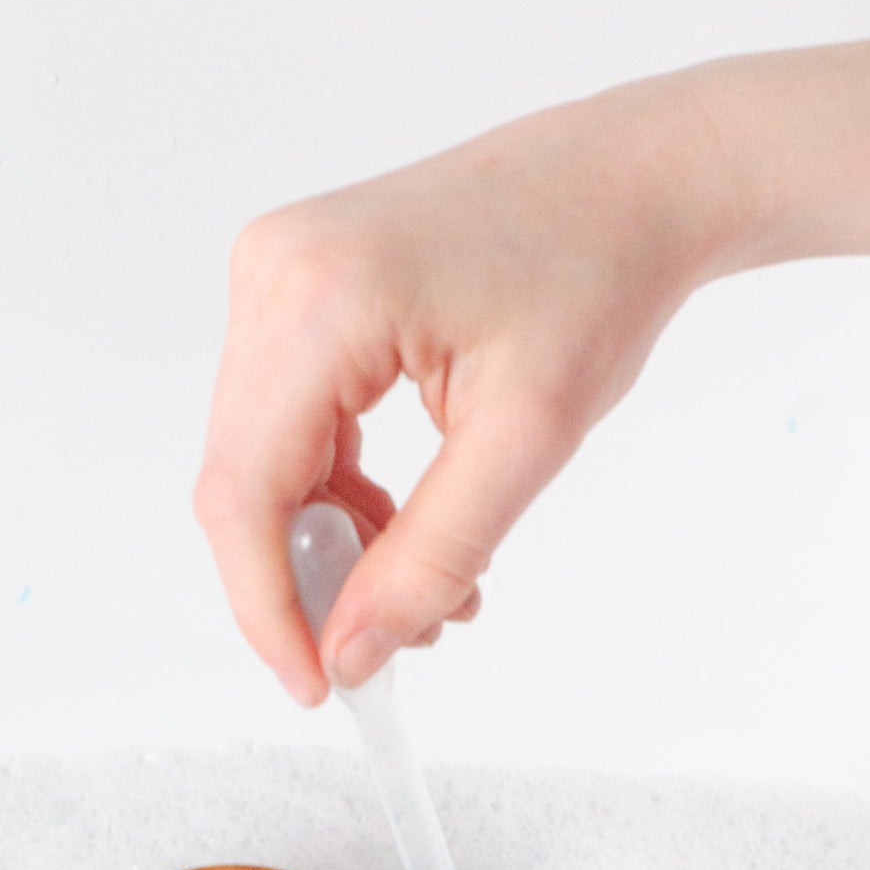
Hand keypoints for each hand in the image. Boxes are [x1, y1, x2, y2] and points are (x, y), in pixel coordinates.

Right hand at [194, 75, 729, 702]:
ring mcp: (277, 274)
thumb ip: (429, 560)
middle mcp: (273, 274)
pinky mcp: (299, 289)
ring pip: (264, 462)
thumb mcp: (523, 443)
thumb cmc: (595, 282)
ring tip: (439, 585)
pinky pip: (289, 424)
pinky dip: (339, 495)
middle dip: (313, 581)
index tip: (318, 686)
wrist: (626, 183)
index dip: (268, 608)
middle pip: (243, 481)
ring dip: (334, 544)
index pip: (246, 492)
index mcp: (319, 299)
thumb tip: (351, 654)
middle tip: (401, 639)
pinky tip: (407, 526)